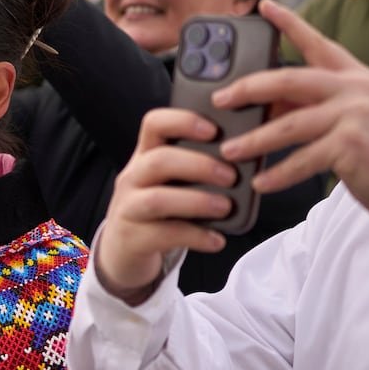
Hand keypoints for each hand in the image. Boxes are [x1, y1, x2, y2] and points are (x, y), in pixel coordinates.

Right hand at [93, 107, 239, 301]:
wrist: (125, 248)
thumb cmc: (158, 209)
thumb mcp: (169, 181)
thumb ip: (195, 168)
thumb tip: (244, 160)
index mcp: (145, 155)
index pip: (154, 124)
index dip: (183, 122)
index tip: (214, 130)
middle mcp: (133, 177)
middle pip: (159, 160)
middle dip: (200, 166)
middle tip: (231, 176)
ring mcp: (129, 208)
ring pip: (158, 200)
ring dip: (197, 202)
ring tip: (225, 207)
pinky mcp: (133, 238)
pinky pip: (165, 235)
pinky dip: (196, 236)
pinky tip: (217, 240)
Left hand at [213, 0, 368, 218]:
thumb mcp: (358, 117)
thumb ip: (321, 106)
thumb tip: (267, 107)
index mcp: (357, 76)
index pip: (317, 42)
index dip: (288, 22)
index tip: (262, 5)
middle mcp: (356, 88)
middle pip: (288, 80)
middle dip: (248, 89)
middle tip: (219, 99)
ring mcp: (355, 114)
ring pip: (288, 124)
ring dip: (254, 140)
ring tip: (228, 151)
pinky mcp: (352, 145)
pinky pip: (302, 159)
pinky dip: (278, 174)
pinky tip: (260, 182)